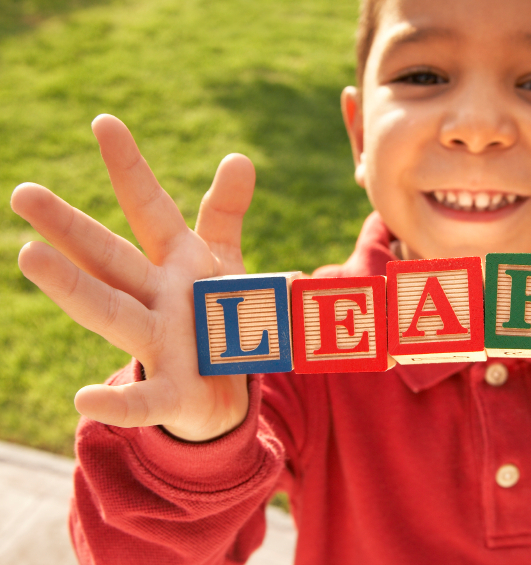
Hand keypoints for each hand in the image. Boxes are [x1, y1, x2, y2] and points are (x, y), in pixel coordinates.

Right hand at [11, 115, 254, 441]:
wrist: (224, 391)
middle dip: (70, 228)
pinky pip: (144, 401)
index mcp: (176, 263)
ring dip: (73, 288)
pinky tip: (84, 400)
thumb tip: (238, 157)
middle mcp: (158, 299)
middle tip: (23, 193)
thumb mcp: (224, 262)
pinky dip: (118, 403)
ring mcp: (160, 345)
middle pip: (110, 259)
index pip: (150, 209)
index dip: (131, 169)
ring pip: (113, 313)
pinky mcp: (172, 394)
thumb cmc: (215, 317)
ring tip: (28, 256)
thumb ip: (225, 215)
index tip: (105, 122)